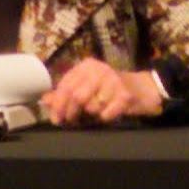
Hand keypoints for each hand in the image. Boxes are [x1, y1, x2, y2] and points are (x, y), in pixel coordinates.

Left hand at [42, 60, 167, 126]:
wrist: (142, 88)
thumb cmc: (110, 88)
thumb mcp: (88, 86)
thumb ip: (66, 93)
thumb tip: (45, 100)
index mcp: (87, 66)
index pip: (66, 85)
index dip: (58, 104)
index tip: (55, 118)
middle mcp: (99, 70)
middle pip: (76, 96)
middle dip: (71, 113)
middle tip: (71, 122)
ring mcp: (113, 81)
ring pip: (91, 107)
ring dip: (91, 115)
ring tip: (97, 113)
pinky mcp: (125, 95)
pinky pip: (106, 114)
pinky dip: (105, 118)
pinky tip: (110, 113)